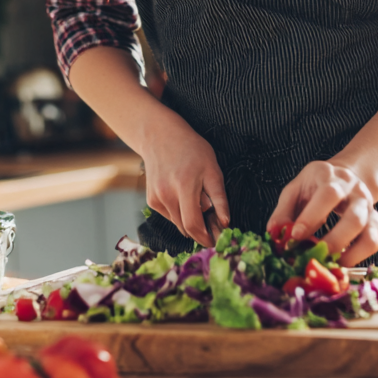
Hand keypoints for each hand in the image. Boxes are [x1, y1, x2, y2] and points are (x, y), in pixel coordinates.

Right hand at [141, 113, 229, 247]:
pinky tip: (183, 196)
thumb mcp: (212, 168)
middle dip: (200, 233)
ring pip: (177, 223)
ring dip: (189, 222)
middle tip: (213, 228)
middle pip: (185, 228)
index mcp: (184, 186)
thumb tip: (226, 223)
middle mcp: (166, 195)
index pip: (193, 224)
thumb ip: (219, 198)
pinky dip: (179, 213)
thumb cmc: (191, 149)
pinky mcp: (151, 200)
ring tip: (199, 204)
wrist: (159, 136)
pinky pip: (169, 215)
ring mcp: (156, 198)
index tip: (216, 242)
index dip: (206, 238)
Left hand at [267, 160, 377, 266]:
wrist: (344, 176)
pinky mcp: (375, 221)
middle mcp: (354, 190)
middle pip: (354, 217)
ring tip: (328, 263)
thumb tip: (274, 233)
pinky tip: (339, 262)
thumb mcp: (296, 188)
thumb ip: (284, 210)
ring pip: (368, 232)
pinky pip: (372, 243)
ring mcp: (368, 206)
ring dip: (348, 253)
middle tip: (315, 256)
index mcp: (330, 176)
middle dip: (334, 241)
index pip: (328, 194)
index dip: (312, 217)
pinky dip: (357, 257)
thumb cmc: (315, 185)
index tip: (295, 236)